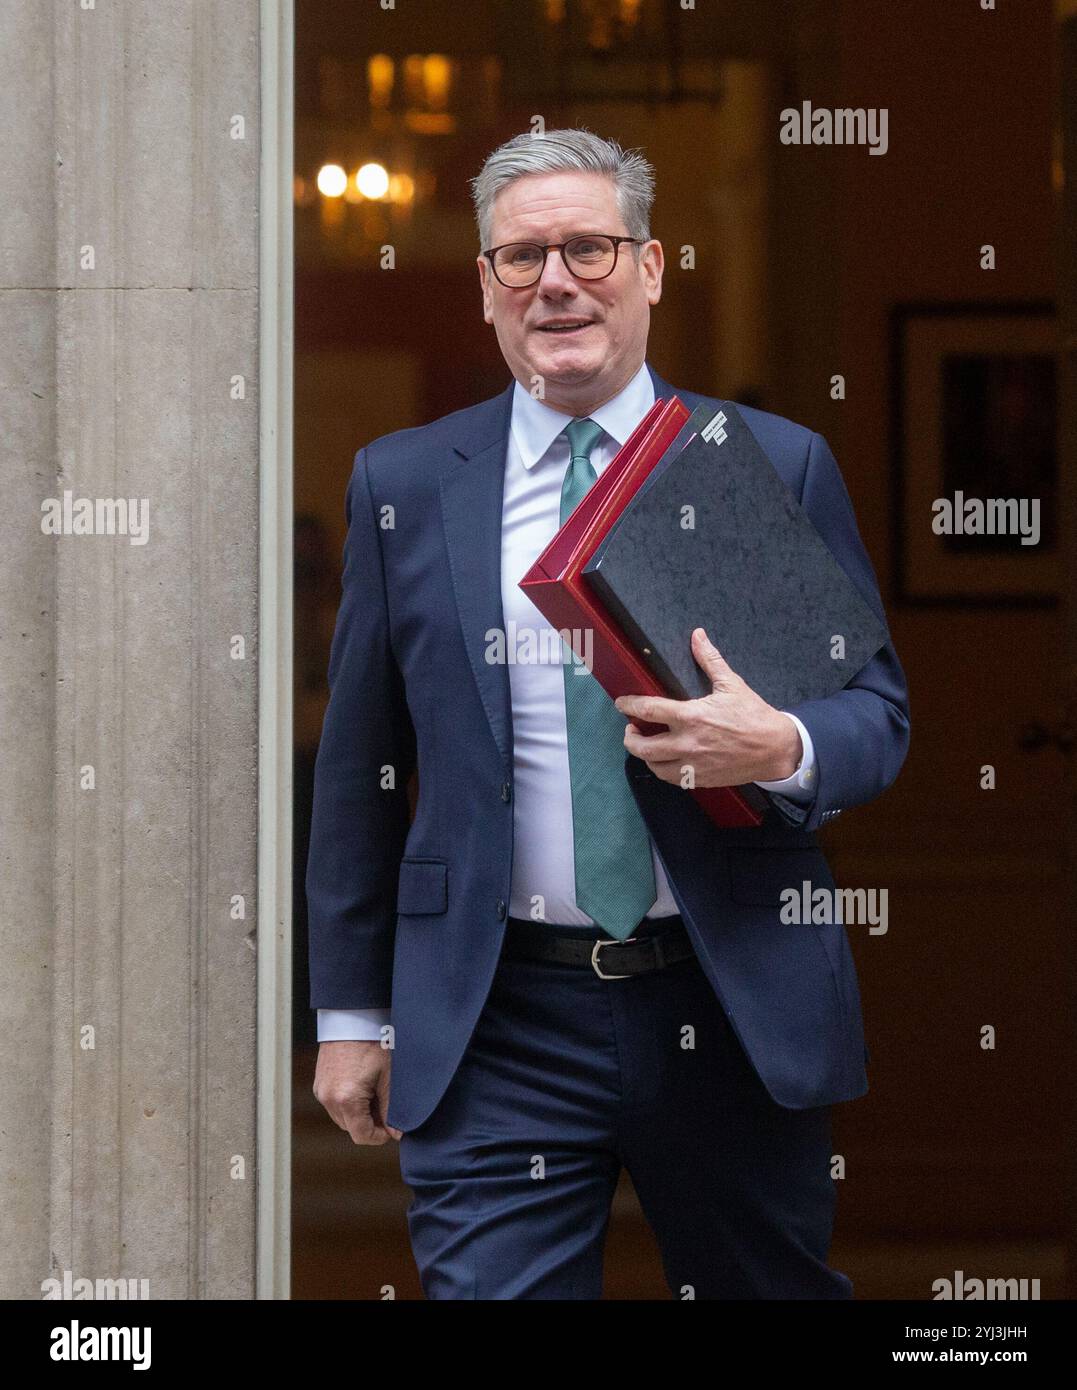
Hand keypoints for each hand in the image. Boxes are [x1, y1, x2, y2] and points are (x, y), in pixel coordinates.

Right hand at [313, 1040, 402, 1144]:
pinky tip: (363, 1084)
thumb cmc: (373, 1043)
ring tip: (375, 1093)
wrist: (353, 1017)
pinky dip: (348, 1101)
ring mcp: (321, 1089)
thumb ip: (392, 1110)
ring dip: (358, 1113)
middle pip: (351, 1127)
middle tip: (387, 1107)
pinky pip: (334, 1102)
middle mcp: (328, 1098)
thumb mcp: (388, 1077)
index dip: (379, 1137)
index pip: (361, 1136)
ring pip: (342, 1116)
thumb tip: (397, 1133)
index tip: (392, 1128)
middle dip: (370, 1123)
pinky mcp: (319, 1082)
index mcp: (346, 1099)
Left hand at [614, 628, 801, 788]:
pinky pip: (672, 779)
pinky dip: (663, 769)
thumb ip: (710, 660)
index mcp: (691, 717)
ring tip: (645, 745)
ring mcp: (693, 764)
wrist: (776, 748)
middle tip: (630, 729)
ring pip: (654, 766)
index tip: (622, 703)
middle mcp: (687, 743)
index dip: (629, 705)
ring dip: (645, 756)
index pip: (648, 711)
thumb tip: (697, 635)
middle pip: (642, 747)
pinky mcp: (701, 779)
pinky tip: (665, 760)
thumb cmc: (753, 715)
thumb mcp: (731, 684)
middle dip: (629, 737)